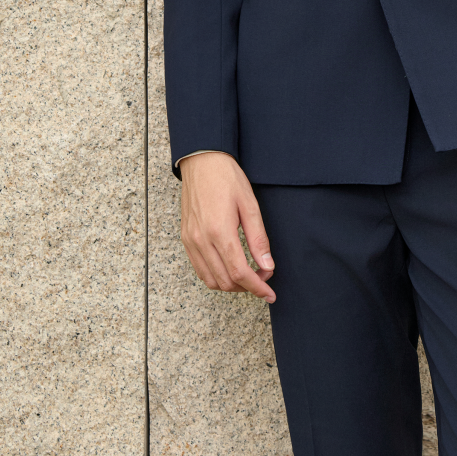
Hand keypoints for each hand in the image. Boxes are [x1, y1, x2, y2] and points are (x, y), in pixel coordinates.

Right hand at [179, 152, 275, 300]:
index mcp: (219, 232)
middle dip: (247, 287)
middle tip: (264, 277)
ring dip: (231, 285)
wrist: (201, 162)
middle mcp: (201, 240)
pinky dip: (215, 276)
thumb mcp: (249, 205)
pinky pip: (199, 269)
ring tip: (248, 276)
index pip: (240, 273)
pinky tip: (229, 268)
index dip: (257, 288)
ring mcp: (191, 241)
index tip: (270, 293)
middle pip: (225, 281)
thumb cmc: (227, 178)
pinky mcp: (186, 238)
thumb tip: (267, 266)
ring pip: (211, 280)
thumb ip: (258, 239)